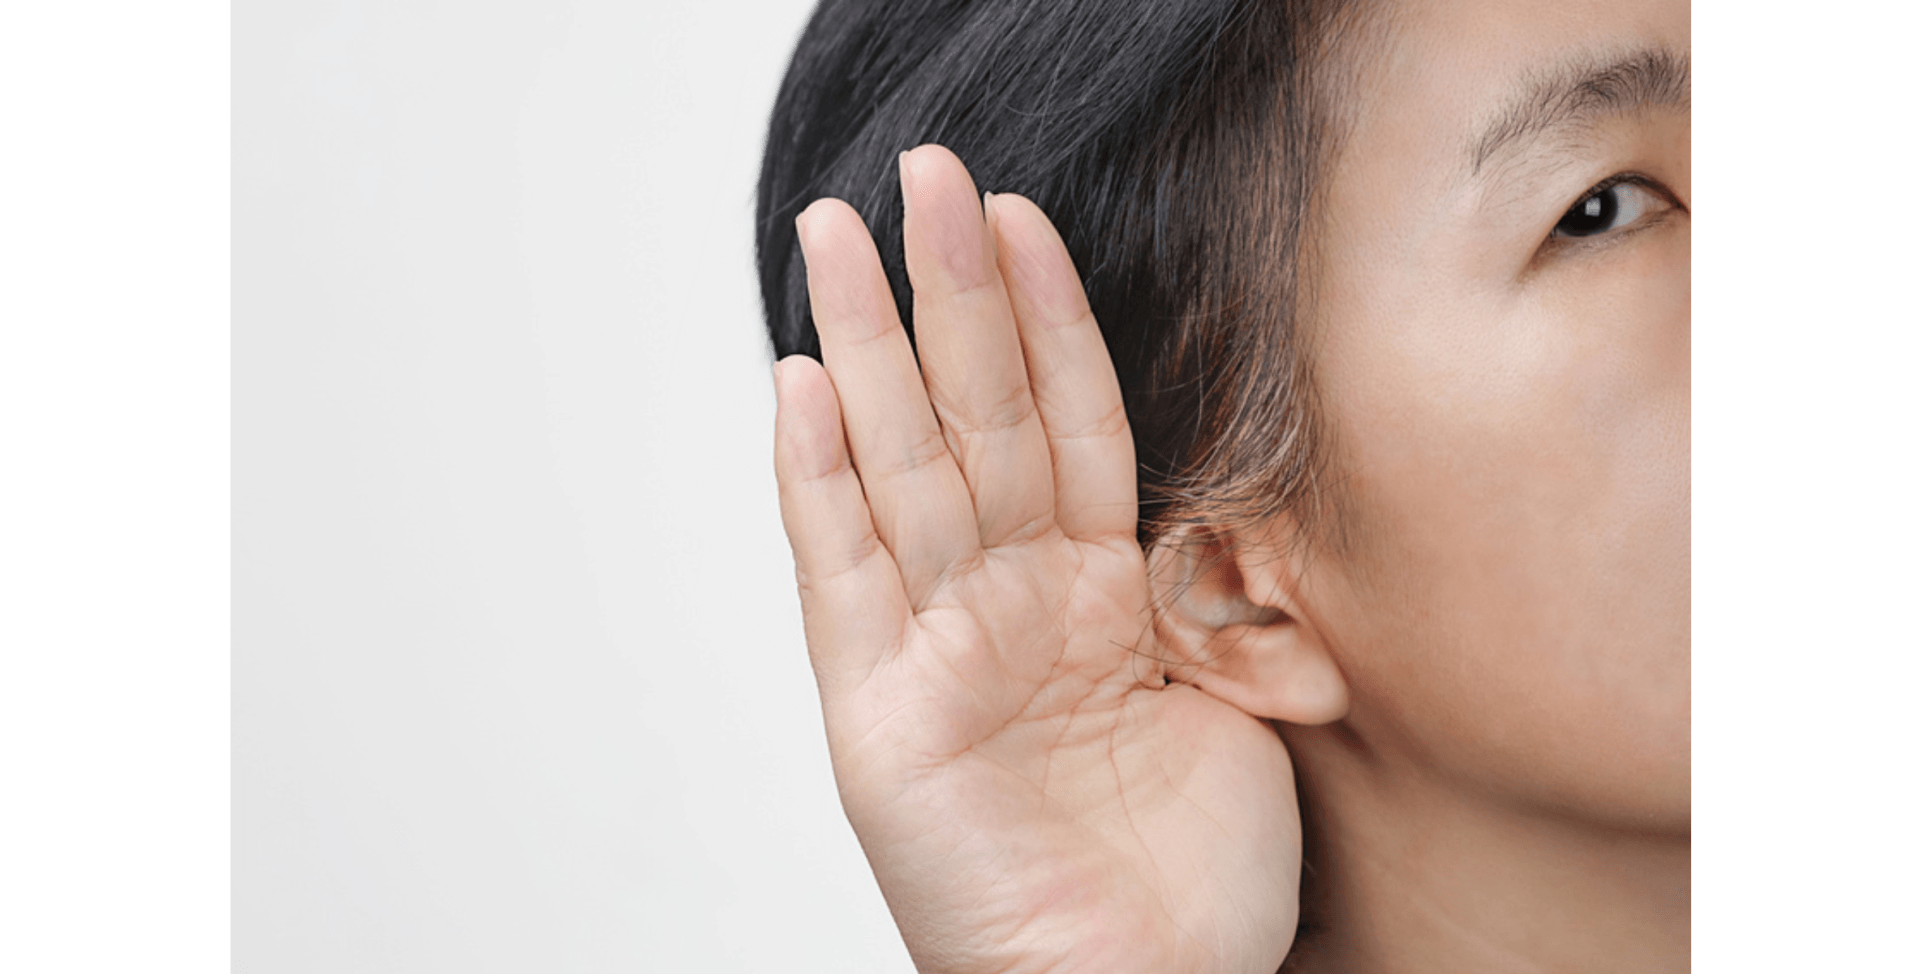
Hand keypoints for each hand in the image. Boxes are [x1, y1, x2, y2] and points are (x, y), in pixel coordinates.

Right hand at [773, 145, 1300, 973]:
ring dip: (869, 347)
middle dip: (946, 292)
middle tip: (922, 175)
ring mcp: (937, 652)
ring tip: (833, 235)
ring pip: (899, 469)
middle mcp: (1005, 607)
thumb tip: (1209, 493)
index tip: (1025, 216)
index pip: (1067, 425)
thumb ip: (1202, 584)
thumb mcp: (1237, 698)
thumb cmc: (1194, 880)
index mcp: (1093, 597)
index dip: (1049, 320)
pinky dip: (818, 484)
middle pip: (970, 420)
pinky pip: (841, 578)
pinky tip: (802, 389)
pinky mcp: (879, 716)